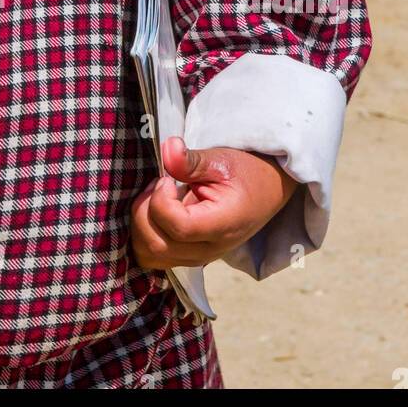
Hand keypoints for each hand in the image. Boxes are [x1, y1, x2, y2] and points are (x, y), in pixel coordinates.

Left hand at [130, 136, 297, 269]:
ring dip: (142, 225)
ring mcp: (198, 257)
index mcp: (223, 226)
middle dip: (145, 212)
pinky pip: (155, 255)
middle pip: (158, 246)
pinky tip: (156, 210)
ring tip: (156, 198)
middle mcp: (209, 249)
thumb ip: (191, 160)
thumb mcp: (221, 160)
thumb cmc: (244, 174)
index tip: (166, 180)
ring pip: (151, 255)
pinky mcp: (188, 255)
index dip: (162, 202)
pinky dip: (145, 234)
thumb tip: (167, 149)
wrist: (266, 191)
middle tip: (157, 186)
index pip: (179, 227)